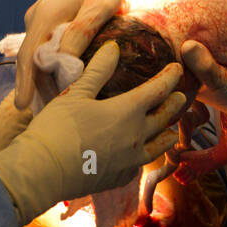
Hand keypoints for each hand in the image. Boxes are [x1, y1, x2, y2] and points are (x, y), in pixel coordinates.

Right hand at [0, 41, 186, 224]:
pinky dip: (145, 156)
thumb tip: (114, 47)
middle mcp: (136, 137)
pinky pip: (140, 165)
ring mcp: (129, 161)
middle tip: (182, 97)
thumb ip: (98, 70)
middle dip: (174, 105)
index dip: (169, 77)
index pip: (157, 90)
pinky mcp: (118, 178)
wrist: (43, 172)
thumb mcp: (77, 93)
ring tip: (171, 130)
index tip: (177, 69)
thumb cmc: (57, 127)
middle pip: (164, 118)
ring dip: (166, 134)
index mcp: (128, 111)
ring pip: (158, 146)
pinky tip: (140, 156)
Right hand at [15, 0, 124, 108]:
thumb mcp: (100, 3)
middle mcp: (35, 20)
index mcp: (45, 15)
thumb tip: (66, 59)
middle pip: (30, 60)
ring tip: (51, 108)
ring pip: (35, 57)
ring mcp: (38, 23)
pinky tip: (56, 88)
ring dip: (40, 80)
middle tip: (42, 116)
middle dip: (33, 87)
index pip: (30, 53)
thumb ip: (82, 29)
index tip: (22, 105)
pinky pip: (42, 51)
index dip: (25, 81)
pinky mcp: (45, 26)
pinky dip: (47, 70)